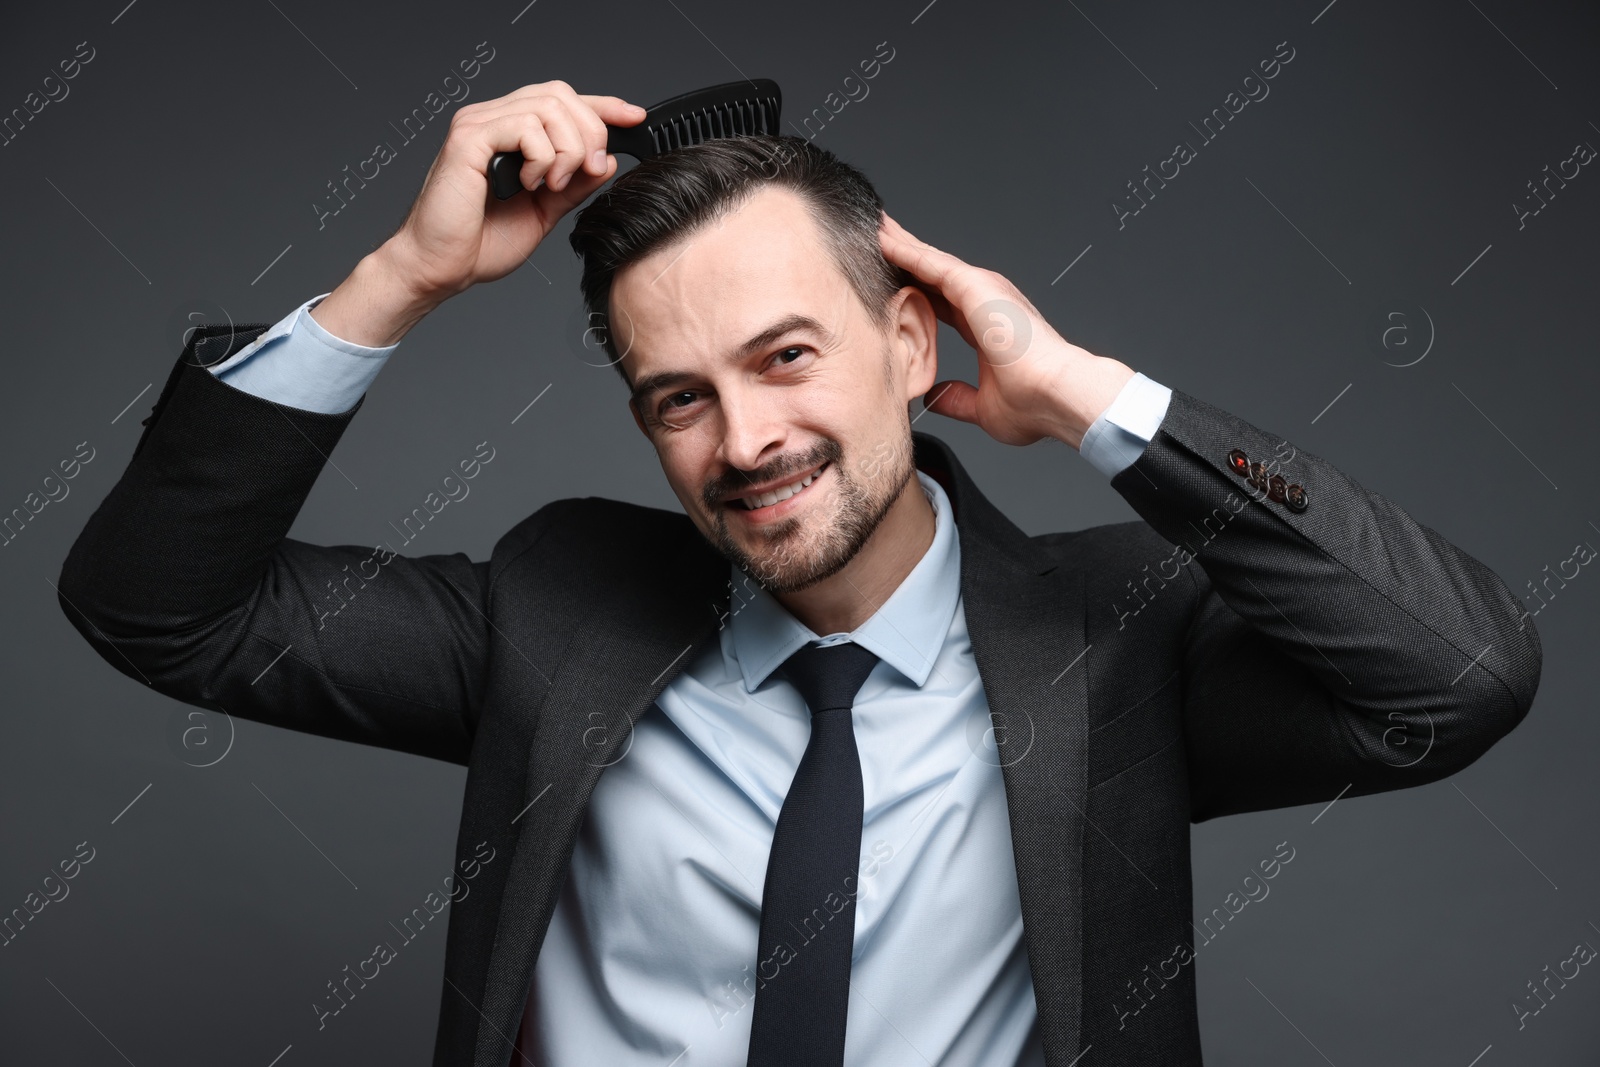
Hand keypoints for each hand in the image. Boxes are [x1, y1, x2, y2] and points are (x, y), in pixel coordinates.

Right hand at [383, 81, 647, 301]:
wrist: (441, 268)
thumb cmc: (479, 242)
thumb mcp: (545, 211)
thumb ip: (574, 184)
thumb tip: (607, 161)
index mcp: (510, 132)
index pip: (562, 100)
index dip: (603, 105)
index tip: (634, 118)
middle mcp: (492, 119)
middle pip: (561, 95)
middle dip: (590, 132)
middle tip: (589, 171)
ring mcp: (478, 124)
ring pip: (548, 108)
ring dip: (567, 150)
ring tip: (552, 186)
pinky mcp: (468, 139)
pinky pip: (524, 127)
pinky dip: (541, 157)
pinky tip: (530, 184)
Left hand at [877, 212, 1135, 448]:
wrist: (1057, 396)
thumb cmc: (1035, 405)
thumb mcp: (983, 406)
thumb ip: (957, 398)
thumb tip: (934, 397)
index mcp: (988, 327)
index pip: (943, 304)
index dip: (917, 293)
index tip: (892, 285)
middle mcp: (986, 302)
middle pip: (934, 274)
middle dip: (905, 258)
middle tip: (874, 240)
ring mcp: (982, 290)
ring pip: (929, 260)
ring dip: (899, 244)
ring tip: (872, 227)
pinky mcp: (974, 285)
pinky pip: (929, 262)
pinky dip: (903, 249)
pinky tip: (880, 238)